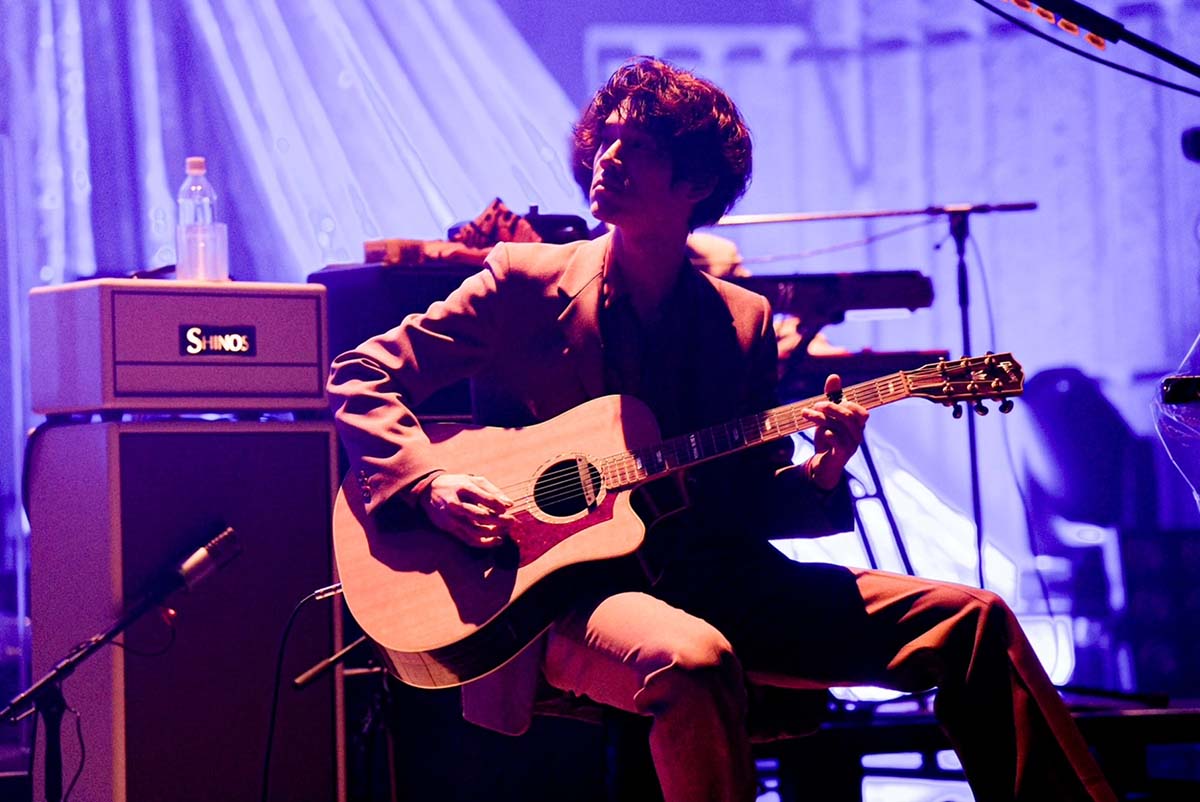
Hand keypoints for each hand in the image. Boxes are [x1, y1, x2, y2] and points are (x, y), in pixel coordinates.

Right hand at [420, 473, 514, 548]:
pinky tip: (496, 540)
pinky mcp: (449, 529)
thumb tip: (509, 504)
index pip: (485, 498)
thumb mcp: (472, 480)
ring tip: (505, 531)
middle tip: (512, 521)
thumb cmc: (456, 484)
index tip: (507, 508)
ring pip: (476, 531)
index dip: (499, 505)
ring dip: (494, 533)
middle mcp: (456, 504)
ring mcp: (451, 518)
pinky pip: (469, 540)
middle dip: (500, 521)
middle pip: (481, 516)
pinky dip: (484, 543)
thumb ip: (492, 490)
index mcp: (463, 488)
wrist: (428, 491)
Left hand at [800, 374, 868, 489]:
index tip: (826, 399)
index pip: (859, 411)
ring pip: (839, 427)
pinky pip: (839, 443)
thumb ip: (833, 397)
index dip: (844, 402)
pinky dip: (830, 434)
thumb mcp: (829, 416)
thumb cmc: (829, 437)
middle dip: (830, 407)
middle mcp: (857, 435)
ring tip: (806, 414)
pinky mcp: (841, 455)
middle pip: (848, 416)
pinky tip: (822, 432)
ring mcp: (851, 446)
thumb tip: (834, 376)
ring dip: (820, 418)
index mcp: (857, 425)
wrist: (823, 464)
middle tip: (814, 405)